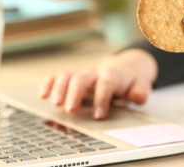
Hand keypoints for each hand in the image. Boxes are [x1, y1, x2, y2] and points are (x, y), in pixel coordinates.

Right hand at [38, 49, 157, 119]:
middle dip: (75, 94)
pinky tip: (42, 95)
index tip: (99, 115)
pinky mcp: (72, 80)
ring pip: (67, 76)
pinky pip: (57, 78)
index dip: (102, 98)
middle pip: (82, 79)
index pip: (106, 84)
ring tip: (55, 104)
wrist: (124, 69)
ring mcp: (82, 76)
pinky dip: (48, 84)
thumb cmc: (130, 81)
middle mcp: (95, 74)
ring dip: (59, 89)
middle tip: (71, 110)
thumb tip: (140, 97)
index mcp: (112, 75)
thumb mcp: (140, 84)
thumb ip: (140, 90)